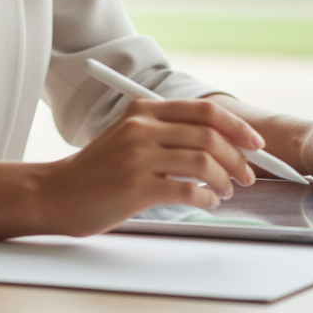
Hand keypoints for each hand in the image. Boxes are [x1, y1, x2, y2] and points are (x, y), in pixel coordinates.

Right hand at [38, 97, 263, 235]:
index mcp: (144, 110)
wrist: (57, 191)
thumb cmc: (98, 169)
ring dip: (225, 180)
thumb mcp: (129, 135)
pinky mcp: (135, 186)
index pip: (204, 110)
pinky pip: (187, 190)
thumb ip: (165, 131)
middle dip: (238, 158)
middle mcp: (142, 127)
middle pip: (209, 135)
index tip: (255, 144)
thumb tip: (219, 141)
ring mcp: (138, 156)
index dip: (237, 127)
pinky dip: (206, 199)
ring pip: (203, 162)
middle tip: (246, 176)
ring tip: (225, 192)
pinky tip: (206, 203)